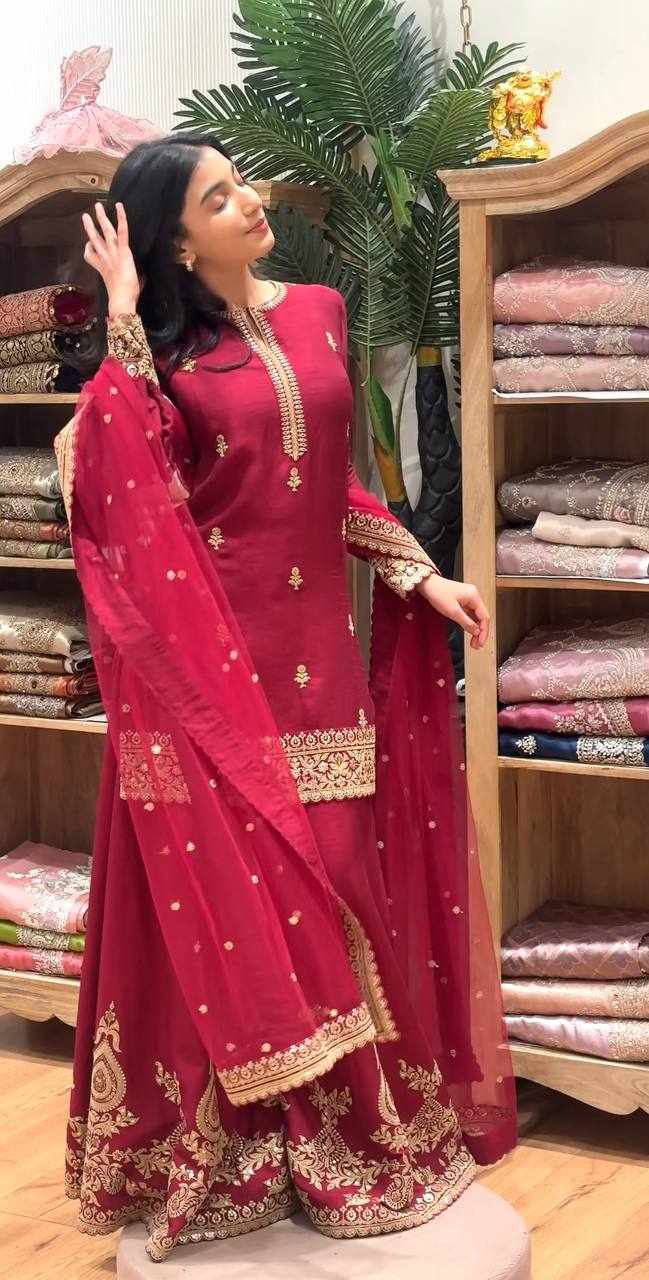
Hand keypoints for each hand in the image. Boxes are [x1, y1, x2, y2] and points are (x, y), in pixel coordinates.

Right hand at [81, 202, 141, 317]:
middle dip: (89, 227)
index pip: (90, 255)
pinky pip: (121, 231)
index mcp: (104, 268)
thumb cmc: (125, 297)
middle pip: (94, 240)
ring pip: (105, 232)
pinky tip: (119, 206)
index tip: (88, 245)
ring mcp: (113, 253)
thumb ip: (131, 280)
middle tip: (85, 216)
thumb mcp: (125, 288)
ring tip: (97, 206)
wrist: (122, 299)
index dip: (88, 249)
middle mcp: (105, 259)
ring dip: (101, 217)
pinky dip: (121, 218)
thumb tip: (143, 279)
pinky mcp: (123, 251)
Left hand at [416, 574, 489, 649]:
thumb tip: (476, 632)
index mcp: (474, 597)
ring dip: (475, 629)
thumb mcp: (453, 611)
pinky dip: (470, 623)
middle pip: (482, 617)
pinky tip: (469, 631)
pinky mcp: (463, 601)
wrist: (427, 585)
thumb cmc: (438, 594)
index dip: (484, 632)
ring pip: (476, 617)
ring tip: (473, 642)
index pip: (485, 617)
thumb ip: (467, 622)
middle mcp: (474, 596)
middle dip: (480, 632)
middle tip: (477, 645)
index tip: (481, 643)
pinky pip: (470, 614)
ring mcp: (468, 598)